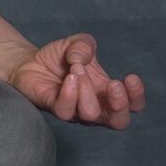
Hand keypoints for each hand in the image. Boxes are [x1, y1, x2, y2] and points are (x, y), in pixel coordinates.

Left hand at [6, 33, 145, 129]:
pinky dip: (71, 93)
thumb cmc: (58, 57)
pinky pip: (66, 111)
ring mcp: (75, 111)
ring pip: (90, 114)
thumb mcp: (77, 44)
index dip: (136, 96)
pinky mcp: (55, 109)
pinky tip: (70, 77)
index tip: (130, 77)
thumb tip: (82, 59)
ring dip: (88, 89)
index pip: (132, 105)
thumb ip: (85, 46)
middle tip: (114, 84)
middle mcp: (94, 106)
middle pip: (119, 122)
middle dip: (120, 104)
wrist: (29, 61)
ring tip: (77, 69)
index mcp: (107, 92)